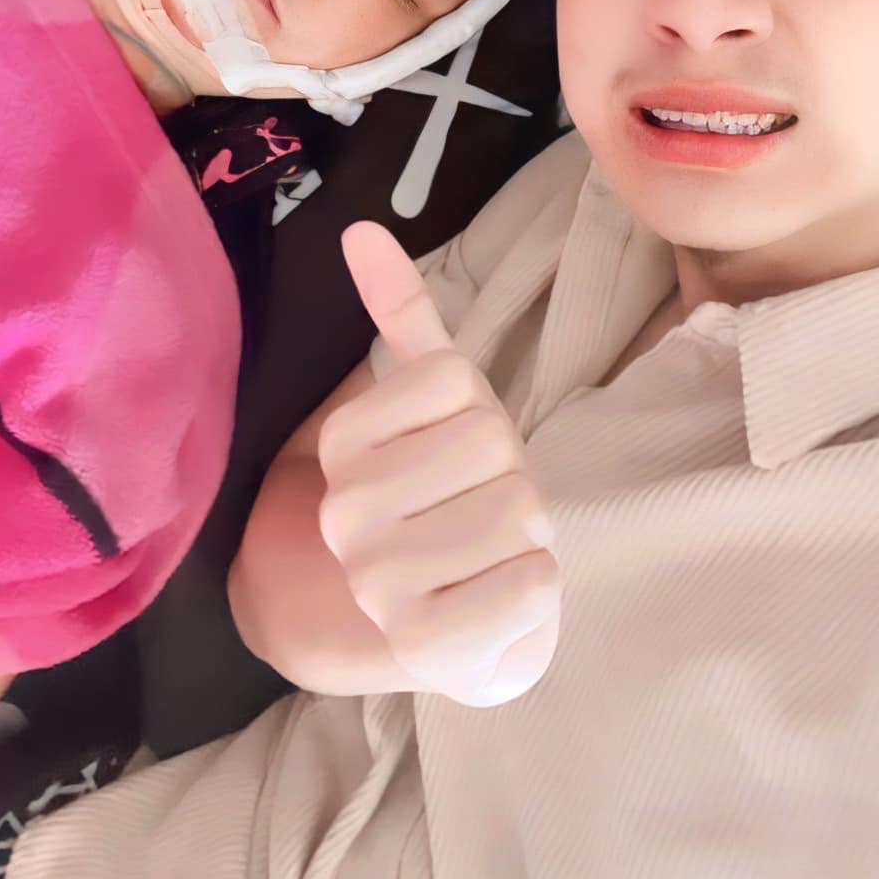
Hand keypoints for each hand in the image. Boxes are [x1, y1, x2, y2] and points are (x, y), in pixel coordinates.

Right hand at [317, 222, 560, 706]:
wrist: (423, 621)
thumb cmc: (437, 494)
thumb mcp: (423, 401)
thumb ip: (399, 312)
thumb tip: (362, 228)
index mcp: (342, 446)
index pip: (453, 379)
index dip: (474, 409)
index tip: (447, 450)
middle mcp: (348, 517)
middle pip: (493, 443)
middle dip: (506, 472)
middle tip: (475, 506)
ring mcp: (382, 587)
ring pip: (519, 510)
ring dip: (526, 530)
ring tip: (488, 550)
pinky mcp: (431, 651)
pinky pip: (531, 584)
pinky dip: (537, 585)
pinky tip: (501, 592)